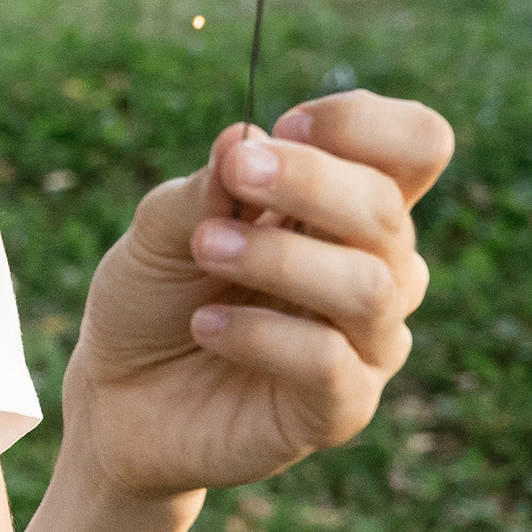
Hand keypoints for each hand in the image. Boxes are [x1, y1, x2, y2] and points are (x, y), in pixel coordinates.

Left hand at [60, 91, 453, 503]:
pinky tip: (204, 324)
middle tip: (236, 173)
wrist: (114, 397)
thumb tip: (243, 135)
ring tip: (206, 247)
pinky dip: (260, 333)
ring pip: (370, 285)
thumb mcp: (162, 227)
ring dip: (281, 257)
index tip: (284, 124)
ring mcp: (367, 341)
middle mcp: (377, 269)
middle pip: (389, 208)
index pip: (416, 146)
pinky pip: (330, 361)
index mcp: (348, 208)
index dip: (363, 124)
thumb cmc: (154, 297)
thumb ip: (209, 185)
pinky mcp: (343, 408)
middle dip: (309, 180)